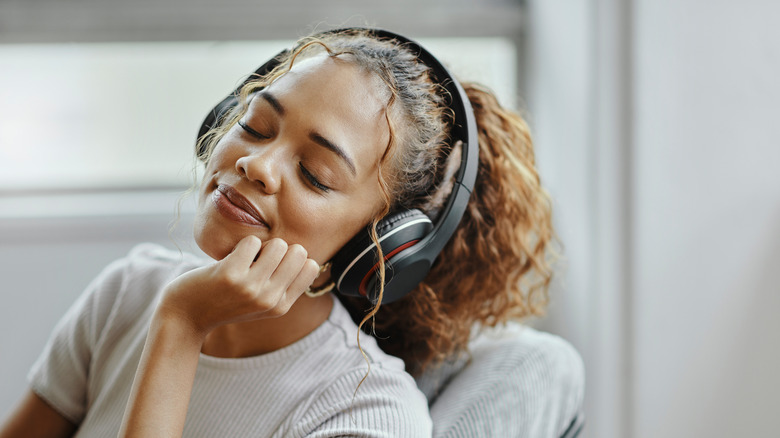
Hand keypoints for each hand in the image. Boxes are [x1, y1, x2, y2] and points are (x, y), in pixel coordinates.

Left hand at [157, 235, 319, 337]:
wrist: (185, 316)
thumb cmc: (224, 301)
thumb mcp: (260, 303)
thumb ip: (283, 284)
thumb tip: (304, 255)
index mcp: (281, 306)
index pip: (311, 266)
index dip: (293, 258)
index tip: (273, 266)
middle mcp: (270, 300)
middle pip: (298, 252)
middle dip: (279, 249)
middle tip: (257, 260)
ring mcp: (251, 288)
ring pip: (278, 244)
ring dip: (261, 245)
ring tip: (245, 259)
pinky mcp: (231, 275)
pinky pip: (252, 241)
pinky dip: (242, 244)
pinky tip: (230, 260)